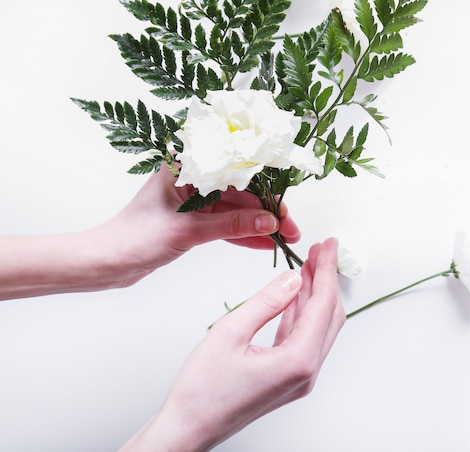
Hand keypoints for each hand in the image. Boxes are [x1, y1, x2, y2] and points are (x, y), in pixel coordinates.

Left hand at [96, 168, 300, 285]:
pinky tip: (264, 244)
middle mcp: (192, 178)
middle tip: (291, 229)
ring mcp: (193, 200)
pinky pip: (225, 224)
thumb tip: (270, 223)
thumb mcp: (188, 230)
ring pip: (236, 209)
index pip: (235, 171)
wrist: (107, 262)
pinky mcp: (193, 220)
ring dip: (259, 224)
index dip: (264, 189)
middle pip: (240, 191)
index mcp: (185, 166)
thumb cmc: (135, 237)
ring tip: (284, 239)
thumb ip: (232, 224)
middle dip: (266, 211)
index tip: (284, 207)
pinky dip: (243, 234)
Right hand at [120, 238, 344, 450]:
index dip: (328, 271)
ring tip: (309, 266)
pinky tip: (295, 294)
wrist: (188, 428)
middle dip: (326, 280)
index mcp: (297, 361)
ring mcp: (299, 378)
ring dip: (314, 295)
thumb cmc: (202, 390)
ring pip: (318, 327)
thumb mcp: (231, 332)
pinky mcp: (288, 378)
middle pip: (328, 316)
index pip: (323, 305)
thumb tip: (293, 278)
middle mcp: (306, 372)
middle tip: (321, 251)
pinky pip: (303, 339)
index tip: (329, 246)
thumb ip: (266, 302)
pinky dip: (301, 313)